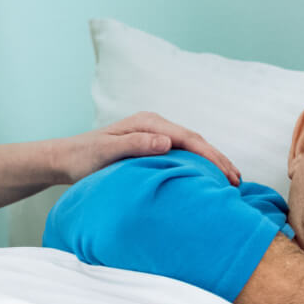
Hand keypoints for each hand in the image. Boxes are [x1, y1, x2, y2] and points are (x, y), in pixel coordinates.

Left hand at [51, 111, 240, 185]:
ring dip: (211, 161)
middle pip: (195, 140)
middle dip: (218, 159)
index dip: (211, 155)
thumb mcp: (106, 151)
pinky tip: (205, 178)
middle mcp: (153, 125)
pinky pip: (181, 154)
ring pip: (191, 146)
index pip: (188, 138)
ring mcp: (152, 135)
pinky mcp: (150, 146)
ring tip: (230, 180)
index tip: (227, 174)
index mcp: (148, 123)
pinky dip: (197, 164)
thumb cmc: (83, 157)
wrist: (65, 159)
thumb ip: (135, 145)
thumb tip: (167, 141)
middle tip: (238, 180)